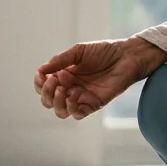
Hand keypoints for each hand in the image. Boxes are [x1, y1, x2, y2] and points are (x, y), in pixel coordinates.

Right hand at [34, 38, 165, 119]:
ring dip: (56, 102)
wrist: (126, 55)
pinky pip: (78, 114)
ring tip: (63, 89)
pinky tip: (74, 94)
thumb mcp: (78, 51)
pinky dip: (71, 107)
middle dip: (46, 93)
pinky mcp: (94, 103)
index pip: (43, 86)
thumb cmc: (104, 51)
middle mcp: (71, 88)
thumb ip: (60, 61)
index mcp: (64, 75)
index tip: (42, 75)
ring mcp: (82, 97)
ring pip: (61, 111)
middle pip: (48, 101)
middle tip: (54, 81)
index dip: (39, 83)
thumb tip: (41, 71)